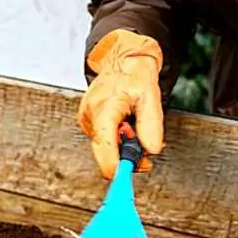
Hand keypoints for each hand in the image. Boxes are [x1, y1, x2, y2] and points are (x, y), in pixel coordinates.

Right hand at [78, 29, 165, 179]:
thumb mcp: (151, 96)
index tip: (122, 177)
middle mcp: (90, 115)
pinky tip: (123, 127)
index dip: (113, 165)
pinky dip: (115, 140)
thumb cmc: (135, 75)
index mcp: (105, 108)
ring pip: (104, 147)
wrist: (121, 60)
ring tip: (133, 130)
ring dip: (121, 147)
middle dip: (123, 158)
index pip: (105, 145)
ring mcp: (86, 119)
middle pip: (103, 151)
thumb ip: (151, 125)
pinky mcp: (87, 121)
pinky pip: (102, 140)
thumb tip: (151, 150)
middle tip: (144, 157)